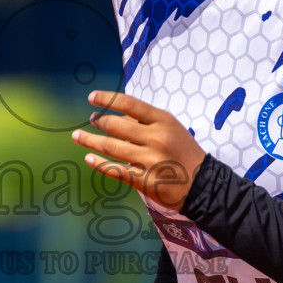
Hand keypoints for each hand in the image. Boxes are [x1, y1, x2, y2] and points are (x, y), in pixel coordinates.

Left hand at [72, 90, 206, 210]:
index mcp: (163, 121)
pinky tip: (88, 158)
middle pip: (116, 125)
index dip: (107, 99)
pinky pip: (116, 170)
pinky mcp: (145, 181)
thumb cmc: (185, 153)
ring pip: (111, 147)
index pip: (130, 103)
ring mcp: (150, 160)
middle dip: (98, 121)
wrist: (204, 184)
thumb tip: (117, 112)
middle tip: (90, 120)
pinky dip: (99, 164)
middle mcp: (156, 138)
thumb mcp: (172, 129)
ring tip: (77, 136)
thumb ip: (146, 121)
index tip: (91, 97)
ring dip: (90, 140)